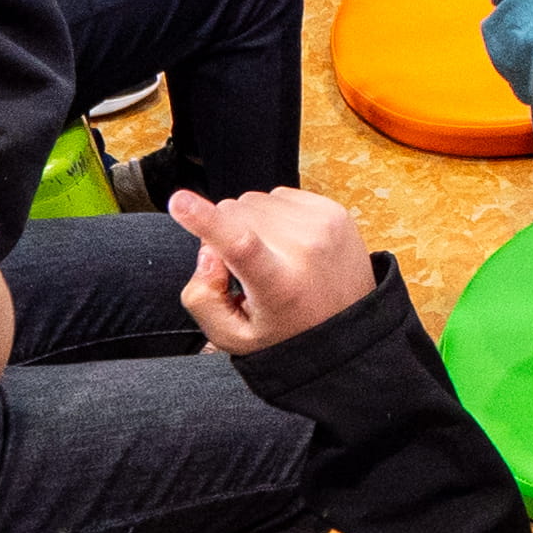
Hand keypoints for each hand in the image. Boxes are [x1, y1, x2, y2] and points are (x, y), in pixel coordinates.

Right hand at [170, 186, 374, 355]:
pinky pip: (278, 196)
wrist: (353, 326)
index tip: (179, 201)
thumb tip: (208, 252)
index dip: (205, 220)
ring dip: (250, 224)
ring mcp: (322, 224)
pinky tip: (288, 246)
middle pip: (232, 212)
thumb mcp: (234, 337)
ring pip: (252, 201)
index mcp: (278, 285)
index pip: (239, 245)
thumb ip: (203, 298)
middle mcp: (304, 249)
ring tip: (272, 259)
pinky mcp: (333, 209)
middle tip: (244, 271)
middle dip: (224, 235)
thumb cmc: (287, 333)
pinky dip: (274, 217)